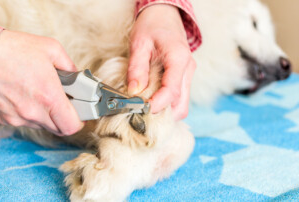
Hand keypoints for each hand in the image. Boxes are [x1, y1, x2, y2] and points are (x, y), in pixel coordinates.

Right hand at [0, 30, 82, 135]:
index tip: (79, 113)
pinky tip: (25, 96)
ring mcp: (16, 117)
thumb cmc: (14, 48)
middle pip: (58, 129)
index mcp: (48, 96)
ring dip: (46, 115)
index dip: (79, 121)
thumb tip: (77, 76)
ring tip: (41, 94)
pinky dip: (29, 113)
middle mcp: (32, 111)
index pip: (71, 126)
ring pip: (41, 126)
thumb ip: (70, 66)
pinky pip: (23, 121)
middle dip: (65, 118)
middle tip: (63, 102)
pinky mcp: (3, 117)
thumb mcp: (51, 49)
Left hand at [127, 5, 195, 119]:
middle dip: (163, 113)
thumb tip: (134, 91)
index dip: (157, 105)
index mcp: (178, 59)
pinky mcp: (183, 77)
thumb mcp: (139, 43)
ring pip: (181, 104)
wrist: (164, 14)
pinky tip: (152, 98)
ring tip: (145, 104)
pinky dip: (166, 104)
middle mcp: (187, 69)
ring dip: (165, 110)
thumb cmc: (153, 24)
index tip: (141, 109)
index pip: (171, 91)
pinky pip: (178, 98)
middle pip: (181, 105)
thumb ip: (136, 68)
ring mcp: (187, 74)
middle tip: (142, 110)